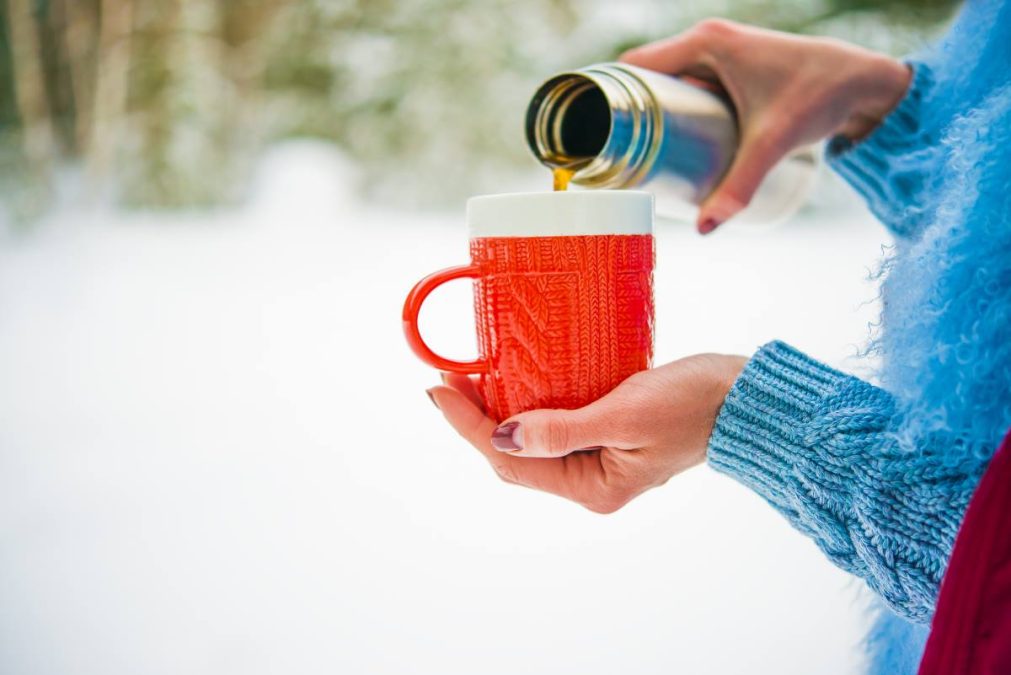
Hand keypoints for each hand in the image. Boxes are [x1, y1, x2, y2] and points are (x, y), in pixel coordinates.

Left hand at [427, 354, 746, 513]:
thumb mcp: (625, 415)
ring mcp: (598, 459)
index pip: (511, 461)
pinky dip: (529, 402)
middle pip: (515, 455)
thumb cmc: (694, 404)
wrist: (743, 396)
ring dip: (498, 409)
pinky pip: (554, 423)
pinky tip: (514, 377)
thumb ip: (562, 429)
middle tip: (447, 375)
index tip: (438, 387)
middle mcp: (590, 480)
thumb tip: (505, 437)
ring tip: (468, 374)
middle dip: (476, 417)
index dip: (469, 425)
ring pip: (530, 439)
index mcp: (593, 487)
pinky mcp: (606, 433)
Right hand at [620, 19, 911, 233]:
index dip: (609, 94)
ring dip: (651, 114)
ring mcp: (720, 54)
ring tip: (632, 156)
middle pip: (647, 77)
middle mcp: (707, 41)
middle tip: (614, 156)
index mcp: (706, 42)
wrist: (866, 82)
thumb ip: (738, 186)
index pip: (636, 64)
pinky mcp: (732, 70)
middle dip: (628, 113)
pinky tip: (669, 143)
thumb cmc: (822, 95)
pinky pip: (688, 86)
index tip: (592, 130)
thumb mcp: (773, 143)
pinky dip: (675, 111)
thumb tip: (706, 228)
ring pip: (668, 83)